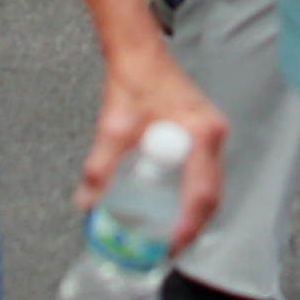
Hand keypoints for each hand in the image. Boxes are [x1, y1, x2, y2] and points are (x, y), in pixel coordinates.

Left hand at [84, 36, 226, 260]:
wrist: (138, 51)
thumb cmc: (133, 80)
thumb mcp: (113, 128)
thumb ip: (100, 168)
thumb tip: (87, 203)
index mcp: (199, 133)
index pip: (202, 192)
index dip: (188, 224)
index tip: (171, 244)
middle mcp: (212, 133)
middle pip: (211, 192)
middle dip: (193, 224)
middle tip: (170, 247)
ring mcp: (210, 130)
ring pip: (209, 183)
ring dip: (194, 209)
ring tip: (172, 233)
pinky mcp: (202, 129)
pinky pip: (203, 170)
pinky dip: (191, 191)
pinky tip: (172, 202)